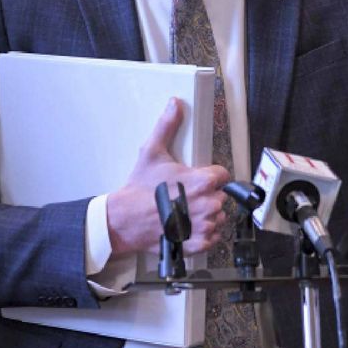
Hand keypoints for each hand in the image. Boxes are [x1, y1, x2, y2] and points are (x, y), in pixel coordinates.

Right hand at [105, 99, 230, 254]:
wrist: (125, 219)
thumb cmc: (140, 187)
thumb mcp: (152, 152)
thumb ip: (167, 126)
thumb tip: (174, 104)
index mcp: (202, 181)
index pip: (223, 175)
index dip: (211, 175)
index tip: (199, 178)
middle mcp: (208, 203)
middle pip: (221, 196)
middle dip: (208, 195)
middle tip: (188, 195)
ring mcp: (204, 225)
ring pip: (219, 217)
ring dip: (208, 215)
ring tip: (187, 211)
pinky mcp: (198, 243)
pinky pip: (213, 237)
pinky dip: (205, 234)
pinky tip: (189, 225)